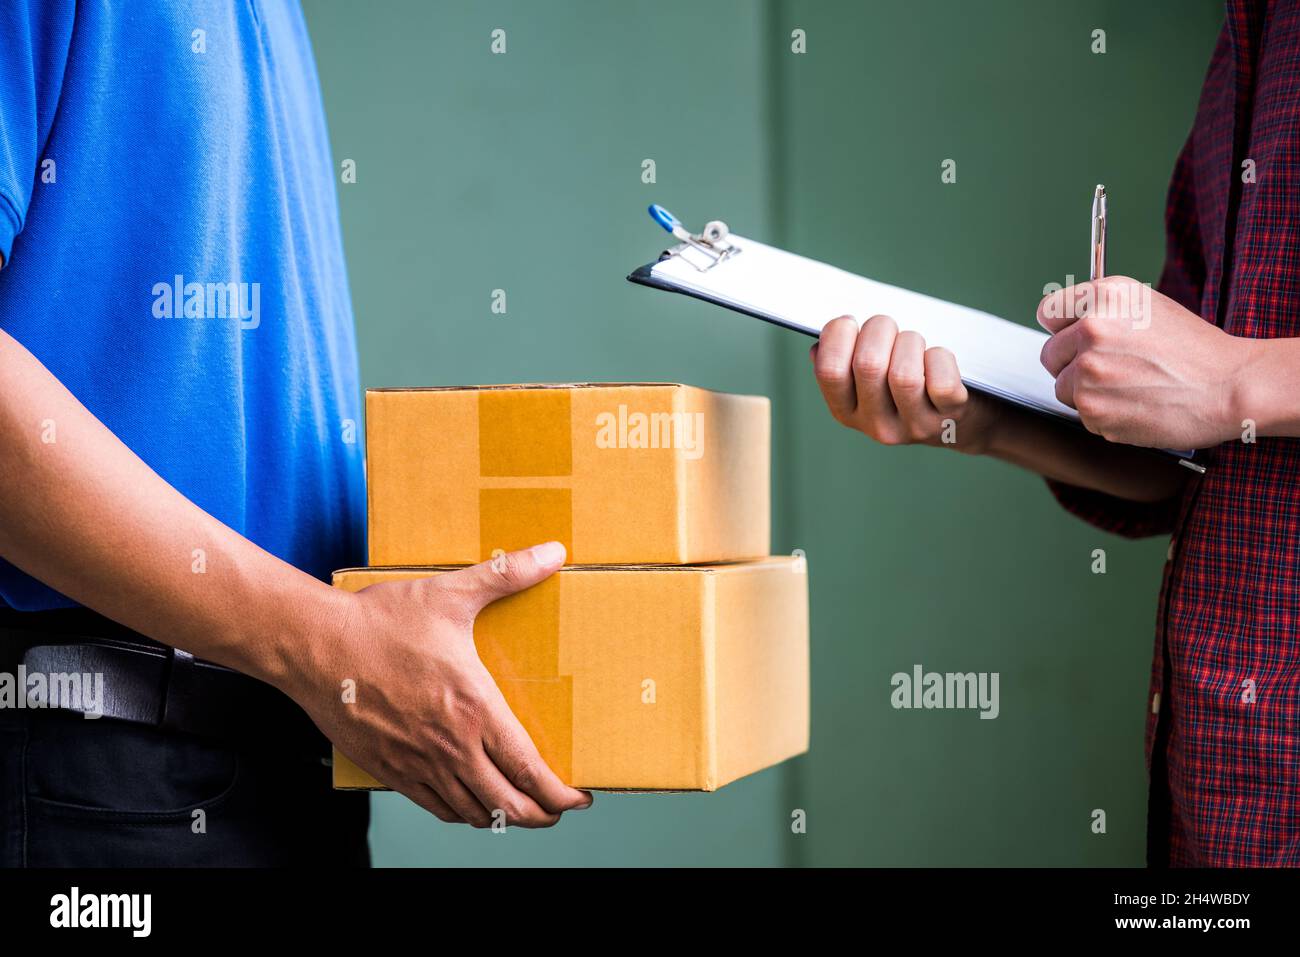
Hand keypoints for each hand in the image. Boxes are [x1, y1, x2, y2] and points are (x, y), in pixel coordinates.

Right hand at [292, 542, 591, 827]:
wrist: (314, 647)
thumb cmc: (381, 621)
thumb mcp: (451, 594)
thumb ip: (507, 575)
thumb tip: (554, 552)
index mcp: (474, 710)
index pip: (529, 770)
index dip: (560, 794)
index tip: (580, 796)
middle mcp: (451, 747)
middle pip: (508, 805)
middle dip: (542, 814)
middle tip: (558, 807)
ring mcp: (418, 764)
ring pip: (473, 813)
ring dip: (503, 817)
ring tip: (521, 808)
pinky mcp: (389, 770)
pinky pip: (435, 808)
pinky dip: (462, 813)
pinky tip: (470, 804)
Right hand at [810, 314, 1001, 453]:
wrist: (959, 421)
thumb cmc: (907, 386)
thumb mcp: (867, 383)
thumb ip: (843, 365)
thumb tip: (821, 347)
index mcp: (848, 412)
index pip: (829, 371)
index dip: (837, 335)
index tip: (850, 324)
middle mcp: (877, 425)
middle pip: (868, 364)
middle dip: (879, 328)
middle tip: (888, 328)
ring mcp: (915, 425)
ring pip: (904, 373)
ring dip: (910, 342)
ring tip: (914, 344)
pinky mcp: (950, 417)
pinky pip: (941, 380)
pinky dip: (940, 357)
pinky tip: (936, 360)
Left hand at [1037, 277, 1252, 448]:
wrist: (1229, 387)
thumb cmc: (1194, 348)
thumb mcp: (1147, 305)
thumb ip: (1101, 311)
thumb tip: (1065, 325)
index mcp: (1105, 296)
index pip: (1048, 312)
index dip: (1061, 328)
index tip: (1072, 337)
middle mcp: (1091, 330)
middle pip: (1050, 354)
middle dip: (1071, 363)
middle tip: (1111, 368)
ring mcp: (1088, 372)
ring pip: (1064, 388)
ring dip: (1087, 391)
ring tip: (1130, 386)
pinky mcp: (1093, 409)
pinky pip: (1082, 414)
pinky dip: (1104, 414)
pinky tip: (1135, 404)